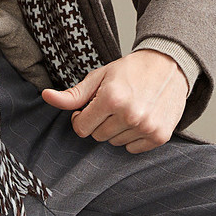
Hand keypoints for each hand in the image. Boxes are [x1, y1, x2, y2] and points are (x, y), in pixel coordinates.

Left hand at [40, 48, 187, 152]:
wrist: (169, 65)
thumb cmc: (131, 70)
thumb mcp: (99, 77)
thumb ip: (73, 94)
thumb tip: (46, 96)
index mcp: (111, 98)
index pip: (81, 128)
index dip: (83, 118)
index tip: (92, 108)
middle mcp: (130, 114)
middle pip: (98, 136)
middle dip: (101, 123)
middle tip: (114, 106)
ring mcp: (146, 127)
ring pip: (115, 143)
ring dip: (117, 130)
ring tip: (129, 109)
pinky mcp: (160, 136)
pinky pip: (133, 149)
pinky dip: (133, 137)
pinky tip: (140, 118)